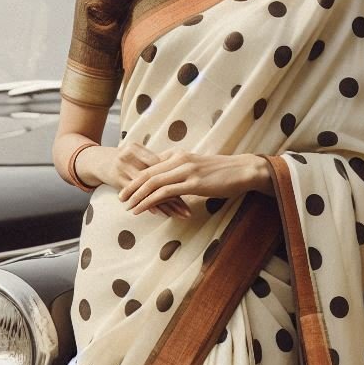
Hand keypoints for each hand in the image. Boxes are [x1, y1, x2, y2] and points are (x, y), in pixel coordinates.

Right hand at [82, 142, 190, 218]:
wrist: (96, 161)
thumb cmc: (124, 157)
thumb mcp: (137, 153)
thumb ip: (155, 160)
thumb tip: (184, 169)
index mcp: (137, 149)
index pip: (163, 166)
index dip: (178, 179)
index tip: (194, 188)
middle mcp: (130, 159)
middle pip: (158, 180)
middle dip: (175, 196)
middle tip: (189, 209)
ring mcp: (123, 171)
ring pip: (150, 191)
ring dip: (166, 204)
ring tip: (181, 215)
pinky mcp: (118, 183)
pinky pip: (138, 197)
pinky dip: (151, 205)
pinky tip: (163, 213)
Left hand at [118, 152, 272, 216]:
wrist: (243, 170)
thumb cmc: (223, 172)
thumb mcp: (199, 168)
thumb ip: (183, 171)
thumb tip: (172, 182)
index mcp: (180, 155)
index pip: (151, 165)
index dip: (137, 176)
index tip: (127, 187)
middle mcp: (180, 159)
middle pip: (147, 172)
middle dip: (131, 186)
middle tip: (120, 197)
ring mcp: (186, 170)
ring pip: (153, 182)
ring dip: (137, 195)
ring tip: (127, 206)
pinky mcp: (193, 183)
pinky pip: (165, 192)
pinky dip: (150, 201)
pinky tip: (142, 209)